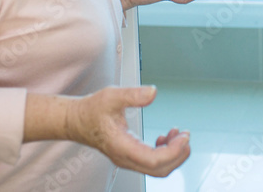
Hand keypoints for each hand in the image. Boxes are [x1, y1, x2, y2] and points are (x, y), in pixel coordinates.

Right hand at [66, 86, 189, 176]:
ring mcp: (128, 159)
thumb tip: (152, 93)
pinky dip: (165, 152)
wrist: (76, 120)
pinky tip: (165, 137)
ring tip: (178, 135)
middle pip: (159, 170)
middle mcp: (125, 158)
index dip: (173, 151)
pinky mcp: (130, 155)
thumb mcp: (111, 96)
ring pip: (157, 169)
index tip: (183, 137)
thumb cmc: (91, 110)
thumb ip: (132, 94)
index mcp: (122, 147)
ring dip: (173, 154)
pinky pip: (151, 162)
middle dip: (178, 155)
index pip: (153, 160)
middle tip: (186, 135)